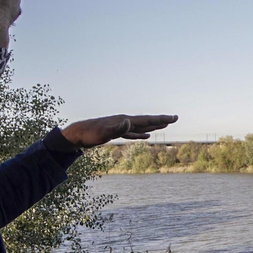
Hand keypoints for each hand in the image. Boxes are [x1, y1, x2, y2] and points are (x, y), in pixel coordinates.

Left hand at [61, 114, 178, 147]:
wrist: (77, 134)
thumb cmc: (89, 135)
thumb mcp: (103, 134)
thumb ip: (117, 129)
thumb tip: (129, 123)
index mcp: (125, 120)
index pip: (147, 119)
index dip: (161, 119)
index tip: (174, 117)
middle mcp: (125, 121)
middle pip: (147, 120)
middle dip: (161, 120)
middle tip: (175, 118)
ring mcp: (121, 126)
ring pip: (141, 126)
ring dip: (153, 125)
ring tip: (165, 125)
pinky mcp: (116, 132)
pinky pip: (133, 133)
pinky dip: (141, 134)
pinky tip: (146, 135)